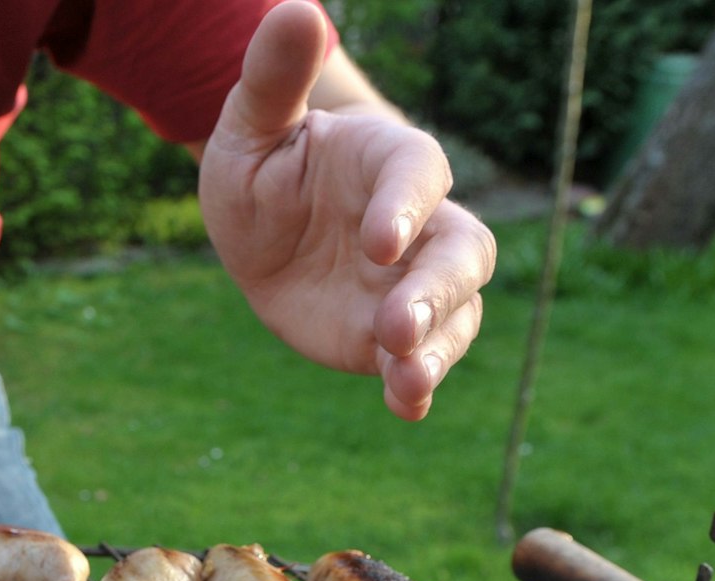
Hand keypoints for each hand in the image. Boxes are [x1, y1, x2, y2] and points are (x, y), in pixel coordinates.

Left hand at [198, 1, 495, 420]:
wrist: (263, 229)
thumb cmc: (267, 164)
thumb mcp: (252, 125)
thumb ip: (276, 77)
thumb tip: (295, 7)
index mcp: (391, 163)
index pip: (419, 177)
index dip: (406, 207)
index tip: (380, 241)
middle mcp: (420, 225)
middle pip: (462, 254)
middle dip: (436, 291)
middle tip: (397, 323)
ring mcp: (413, 286)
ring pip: (456, 314)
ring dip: (436, 348)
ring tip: (405, 379)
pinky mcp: (391, 338)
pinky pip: (421, 361)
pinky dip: (417, 384)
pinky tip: (404, 406)